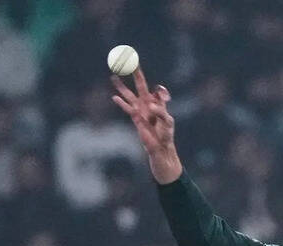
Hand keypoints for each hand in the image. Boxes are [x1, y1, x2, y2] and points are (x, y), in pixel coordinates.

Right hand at [111, 68, 181, 183]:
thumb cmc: (167, 135)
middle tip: (129, 61)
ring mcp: (140, 110)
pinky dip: (121, 103)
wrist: (160, 148)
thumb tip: (149, 105)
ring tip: (114, 76)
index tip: (156, 89)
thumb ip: (161, 111)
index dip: (158, 90)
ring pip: (129, 95)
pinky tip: (114, 97)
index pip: (157, 90)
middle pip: (140, 85)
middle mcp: (148, 104)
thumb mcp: (168, 122)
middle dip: (135, 74)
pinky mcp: (135, 118)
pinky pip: (127, 108)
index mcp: (159, 103)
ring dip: (121, 86)